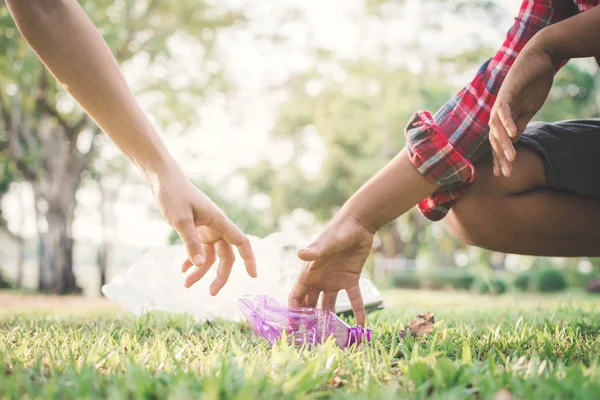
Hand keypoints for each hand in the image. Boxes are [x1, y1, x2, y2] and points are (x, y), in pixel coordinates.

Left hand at [151, 168, 256, 294]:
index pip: (241, 242)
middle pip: (226, 255)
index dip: (250, 259)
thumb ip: (191, 243)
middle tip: (212, 293)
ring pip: (210, 255)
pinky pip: (198, 249)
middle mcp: (216, 226)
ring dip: (200, 271)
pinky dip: (192, 260)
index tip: (253, 276)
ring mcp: (206, 228)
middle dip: (220, 275)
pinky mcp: (196, 229)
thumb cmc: (173, 195)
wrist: (163, 180)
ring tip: (186, 284)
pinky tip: (182, 269)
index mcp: (219, 222)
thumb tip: (198, 265)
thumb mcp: (180, 220)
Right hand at [288, 212, 373, 326]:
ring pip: (329, 304)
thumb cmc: (338, 230)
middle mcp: (320, 279)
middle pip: (311, 303)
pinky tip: (361, 325)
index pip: (297, 295)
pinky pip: (354, 299)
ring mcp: (335, 280)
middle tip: (309, 339)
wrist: (358, 224)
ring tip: (331, 336)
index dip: (293, 311)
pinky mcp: (351, 279)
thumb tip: (300, 254)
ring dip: (330, 319)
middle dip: (309, 320)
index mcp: (309, 272)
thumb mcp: (326, 242)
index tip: (291, 328)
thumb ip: (315, 250)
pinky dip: (357, 311)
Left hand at [489, 43, 554, 176]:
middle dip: (500, 157)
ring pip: (498, 127)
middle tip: (506, 173)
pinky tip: (512, 134)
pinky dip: (507, 122)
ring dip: (504, 144)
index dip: (499, 158)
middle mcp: (497, 112)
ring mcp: (500, 102)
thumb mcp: (528, 109)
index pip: (498, 142)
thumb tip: (513, 141)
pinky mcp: (507, 92)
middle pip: (495, 139)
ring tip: (511, 158)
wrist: (539, 58)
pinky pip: (504, 110)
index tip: (503, 174)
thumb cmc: (533, 83)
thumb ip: (519, 123)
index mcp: (503, 118)